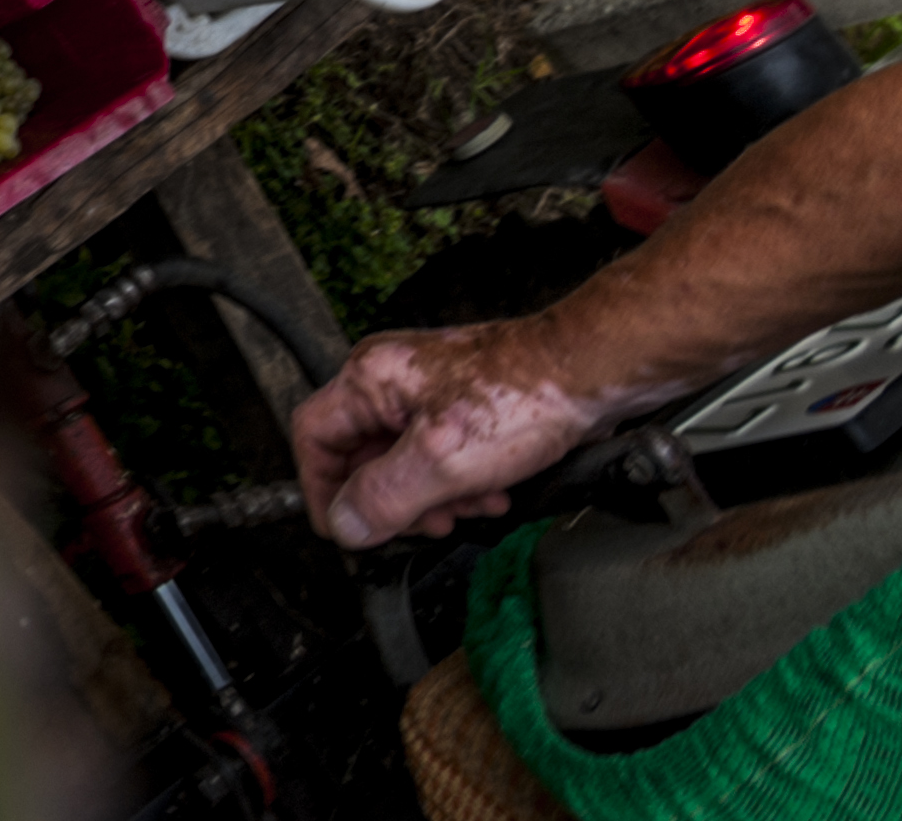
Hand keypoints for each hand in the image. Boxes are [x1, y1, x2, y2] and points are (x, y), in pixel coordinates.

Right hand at [293, 324, 619, 548]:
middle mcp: (391, 378)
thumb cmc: (523, 397)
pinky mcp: (459, 402)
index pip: (313, 435)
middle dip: (394, 498)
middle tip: (423, 524)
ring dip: (433, 495)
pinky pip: (438, 452)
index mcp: (371, 378)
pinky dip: (459, 481)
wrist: (588, 374)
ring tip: (469, 508)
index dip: (322, 487)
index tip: (345, 527)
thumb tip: (345, 524)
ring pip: (403, 458)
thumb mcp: (442, 462)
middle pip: (361, 452)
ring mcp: (426, 389)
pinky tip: (491, 493)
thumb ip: (384, 497)